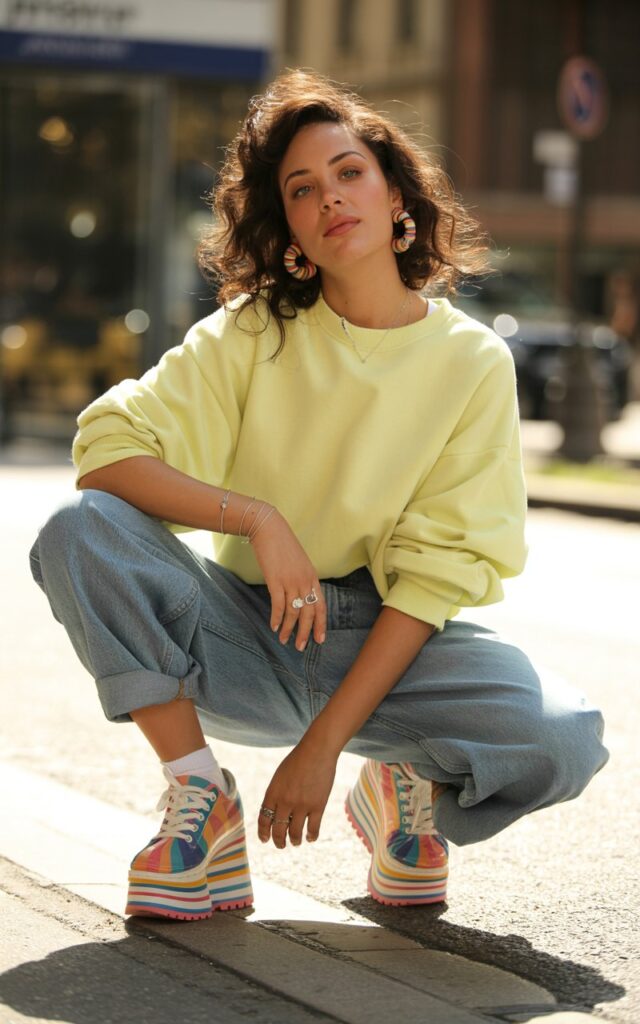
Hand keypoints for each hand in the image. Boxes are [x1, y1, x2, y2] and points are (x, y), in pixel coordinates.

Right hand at [250, 509, 327, 649]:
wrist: (269, 529)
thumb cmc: (282, 545)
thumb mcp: (299, 563)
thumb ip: (302, 579)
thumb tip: (300, 597)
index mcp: (312, 577)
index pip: (320, 606)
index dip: (320, 624)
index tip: (319, 640)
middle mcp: (305, 581)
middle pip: (308, 613)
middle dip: (305, 632)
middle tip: (300, 647)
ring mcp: (291, 581)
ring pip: (293, 612)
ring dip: (288, 629)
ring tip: (284, 640)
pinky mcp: (276, 580)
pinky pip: (278, 605)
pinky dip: (277, 618)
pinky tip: (274, 627)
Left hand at [258, 741, 336, 848]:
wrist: (317, 750)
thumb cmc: (298, 760)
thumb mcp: (280, 776)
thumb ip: (276, 794)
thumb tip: (277, 813)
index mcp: (273, 793)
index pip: (263, 820)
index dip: (263, 833)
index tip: (265, 840)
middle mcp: (285, 801)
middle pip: (278, 830)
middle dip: (278, 841)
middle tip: (281, 845)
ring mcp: (302, 805)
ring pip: (295, 833)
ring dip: (294, 841)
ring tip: (295, 842)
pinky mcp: (318, 806)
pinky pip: (313, 828)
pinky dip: (311, 836)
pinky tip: (310, 838)